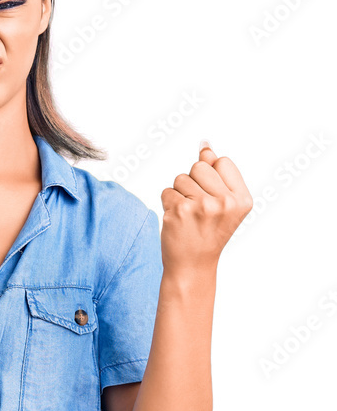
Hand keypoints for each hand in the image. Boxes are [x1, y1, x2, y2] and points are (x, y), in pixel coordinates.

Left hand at [160, 141, 252, 275]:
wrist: (193, 265)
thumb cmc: (208, 232)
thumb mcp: (223, 203)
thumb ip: (216, 172)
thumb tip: (205, 145)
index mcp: (242, 199)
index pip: (221, 162)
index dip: (211, 176)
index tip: (212, 197)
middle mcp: (225, 202)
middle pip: (199, 166)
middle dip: (194, 183)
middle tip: (199, 209)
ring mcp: (201, 206)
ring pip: (181, 178)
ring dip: (180, 194)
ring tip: (189, 215)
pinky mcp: (179, 211)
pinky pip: (167, 191)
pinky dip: (168, 204)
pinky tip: (178, 220)